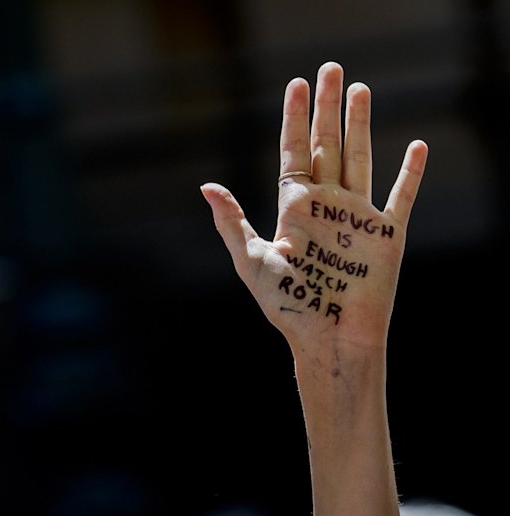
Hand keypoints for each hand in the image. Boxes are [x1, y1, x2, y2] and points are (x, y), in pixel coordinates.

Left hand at [201, 62, 427, 363]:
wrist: (329, 339)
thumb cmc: (288, 308)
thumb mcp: (253, 263)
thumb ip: (233, 224)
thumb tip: (206, 187)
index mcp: (295, 209)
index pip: (295, 153)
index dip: (294, 119)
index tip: (297, 84)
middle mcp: (327, 206)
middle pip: (327, 145)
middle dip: (328, 108)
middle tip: (330, 68)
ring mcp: (358, 218)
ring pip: (361, 158)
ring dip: (361, 124)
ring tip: (361, 88)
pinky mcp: (386, 236)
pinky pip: (401, 197)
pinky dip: (411, 173)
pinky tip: (417, 145)